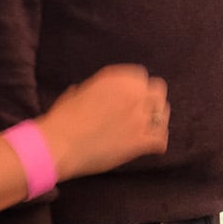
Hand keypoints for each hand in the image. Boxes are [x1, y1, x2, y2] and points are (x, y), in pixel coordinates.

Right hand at [37, 65, 168, 179]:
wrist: (58, 144)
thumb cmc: (62, 118)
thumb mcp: (79, 92)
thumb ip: (97, 90)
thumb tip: (96, 93)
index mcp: (118, 79)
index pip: (141, 76)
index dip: (137, 88)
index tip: (131, 96)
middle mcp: (134, 94)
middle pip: (158, 91)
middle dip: (151, 100)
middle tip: (142, 111)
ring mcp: (140, 118)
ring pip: (164, 115)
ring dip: (157, 120)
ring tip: (148, 128)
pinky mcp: (141, 141)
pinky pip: (161, 140)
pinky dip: (158, 144)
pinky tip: (151, 147)